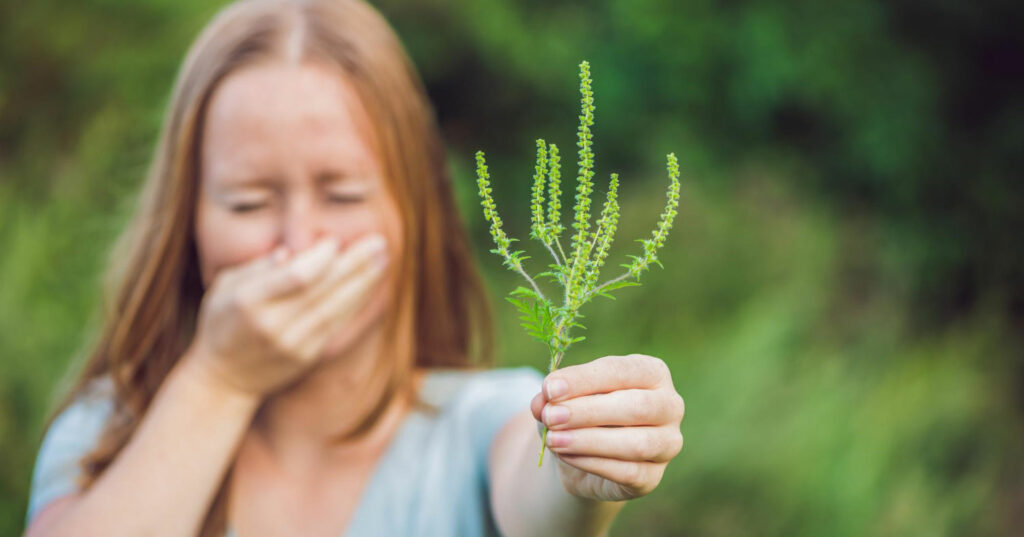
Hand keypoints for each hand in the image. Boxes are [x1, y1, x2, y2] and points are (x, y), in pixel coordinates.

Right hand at [186, 234, 389, 398]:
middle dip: (354, 264)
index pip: (296, 277)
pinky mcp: (307, 356)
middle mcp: (272, 324)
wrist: (223, 379)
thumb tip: (290, 252)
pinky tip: (369, 283)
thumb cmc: (223, 321)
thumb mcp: (224, 286)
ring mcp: (293, 344)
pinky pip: (337, 324)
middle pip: (323, 291)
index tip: (334, 241)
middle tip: (378, 242)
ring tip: (383, 259)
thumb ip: (256, 267)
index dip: (319, 258)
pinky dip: (355, 302)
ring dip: (363, 282)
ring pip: (336, 308)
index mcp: (248, 301)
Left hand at [530, 354, 684, 501]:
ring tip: (553, 440)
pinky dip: (592, 463)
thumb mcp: (563, 397)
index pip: (622, 371)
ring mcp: (667, 443)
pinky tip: (565, 456)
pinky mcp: (654, 476)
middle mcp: (669, 405)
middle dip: (588, 412)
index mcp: (652, 372)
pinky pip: (628, 473)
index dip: (584, 380)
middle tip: (551, 416)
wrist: (585, 455)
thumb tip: (542, 402)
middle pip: (636, 407)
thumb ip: (553, 396)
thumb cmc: (580, 412)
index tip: (550, 388)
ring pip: (636, 443)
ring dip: (589, 441)